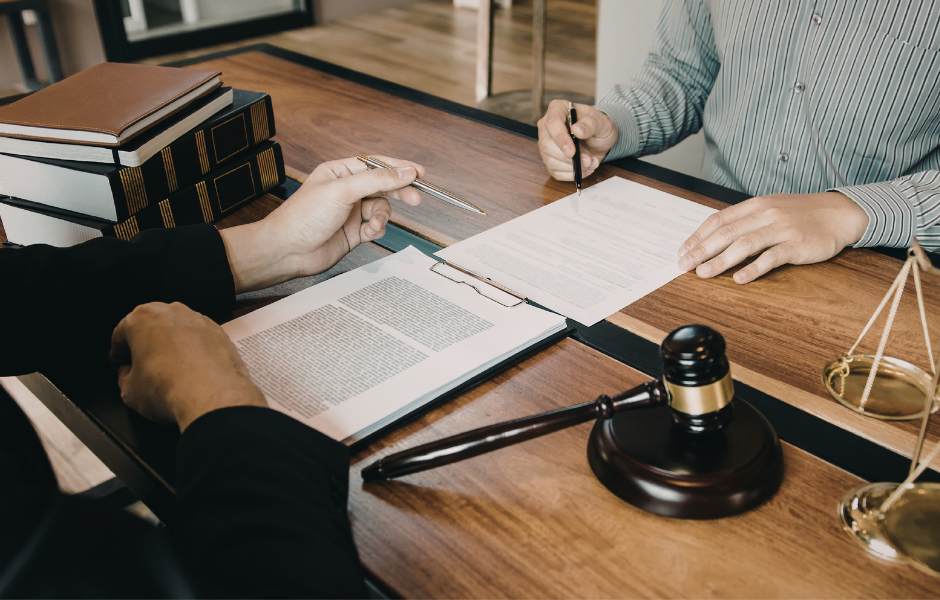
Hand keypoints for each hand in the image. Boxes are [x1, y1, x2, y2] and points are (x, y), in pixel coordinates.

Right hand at [109, 302, 265, 430]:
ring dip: (172, 346)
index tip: (120, 362)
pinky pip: (200, 340)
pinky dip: (195, 351)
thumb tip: (128, 375)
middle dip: (146, 344)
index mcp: (143, 318)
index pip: (122, 332)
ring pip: (178, 330)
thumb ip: (124, 376)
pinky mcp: (221, 333)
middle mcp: (173, 312)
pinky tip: (192, 371)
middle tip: (142, 366)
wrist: (213, 397)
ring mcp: (200, 321)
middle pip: (152, 326)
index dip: (118, 351)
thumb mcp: (129, 390)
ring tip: (170, 370)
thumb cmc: (170, 388)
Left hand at [220, 156, 425, 292]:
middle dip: (399, 191)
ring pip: (381, 208)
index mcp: (339, 173)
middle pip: (382, 186)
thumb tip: (404, 172)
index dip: (398, 167)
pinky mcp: (354, 232)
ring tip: (374, 224)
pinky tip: (368, 232)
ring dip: (382, 216)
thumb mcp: (343, 191)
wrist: (288, 250)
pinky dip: (376, 229)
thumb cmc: (303, 217)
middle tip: (415, 198)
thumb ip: (377, 180)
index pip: (376, 164)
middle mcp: (346, 191)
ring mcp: (351, 212)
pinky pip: (376, 226)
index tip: (418, 172)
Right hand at [537, 100, 617, 180]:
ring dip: (573, 167)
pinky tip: (584, 169)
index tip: (572, 152)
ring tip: (591, 163)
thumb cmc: (598, 126)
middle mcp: (547, 127)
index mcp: (557, 109)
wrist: (599, 139)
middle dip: (569, 158)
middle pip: (547, 145)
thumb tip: (577, 130)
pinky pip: (556, 172)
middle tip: (588, 160)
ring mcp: (546, 145)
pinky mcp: (550, 160)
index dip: (560, 139)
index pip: (552, 123)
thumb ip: (591, 124)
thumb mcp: (601, 122)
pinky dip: (572, 174)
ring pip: (551, 161)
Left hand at [677, 191, 868, 283]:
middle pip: (726, 233)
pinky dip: (754, 268)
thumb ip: (745, 220)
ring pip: (745, 245)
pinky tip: (739, 278)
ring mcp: (781, 228)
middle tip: (684, 265)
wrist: (839, 213)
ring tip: (704, 273)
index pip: (719, 220)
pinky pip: (771, 257)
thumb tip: (715, 237)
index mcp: (754, 205)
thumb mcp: (770, 208)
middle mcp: (765, 214)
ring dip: (721, 260)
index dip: (698, 236)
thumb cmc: (800, 214)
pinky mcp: (796, 244)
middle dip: (702, 250)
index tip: (683, 251)